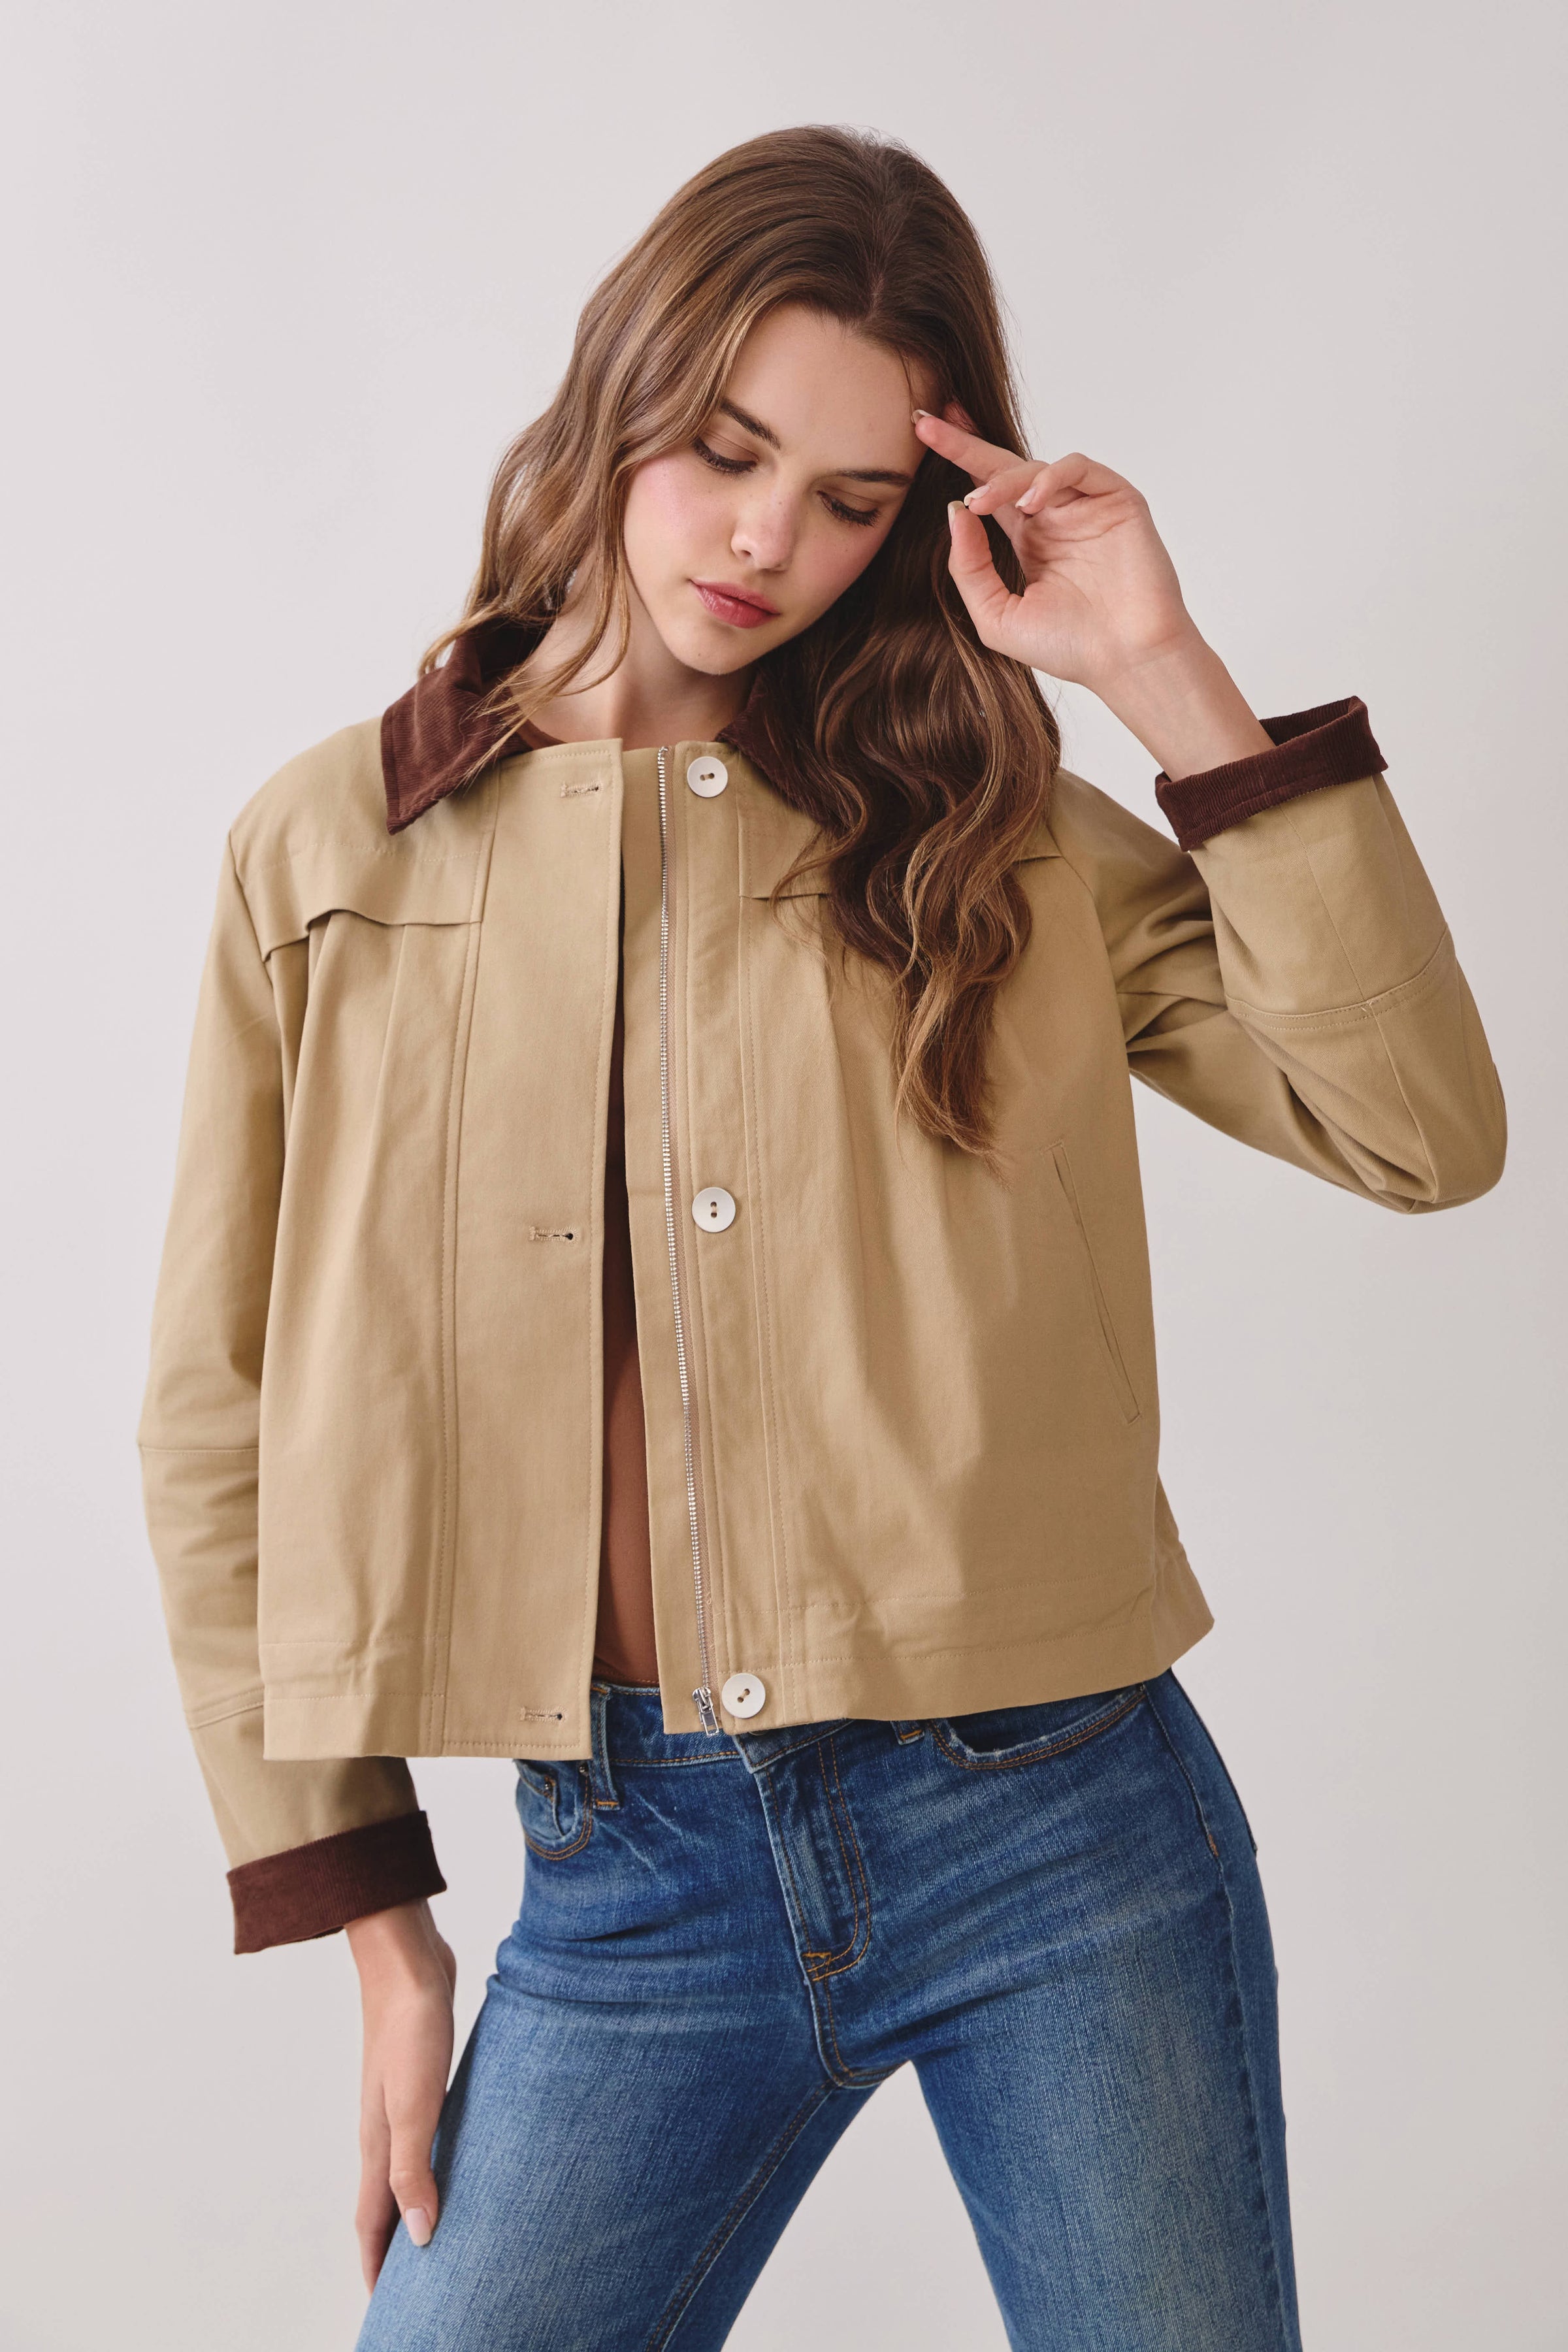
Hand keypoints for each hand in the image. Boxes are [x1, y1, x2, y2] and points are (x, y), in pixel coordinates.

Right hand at [346, 1899, 457, 2291]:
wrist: (408, 1962)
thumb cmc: (411, 2029)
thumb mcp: (415, 2104)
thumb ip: (413, 2169)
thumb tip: (421, 2237)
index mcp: (377, 2143)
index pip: (373, 2223)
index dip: (378, 2267)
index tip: (386, 2308)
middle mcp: (383, 2131)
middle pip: (383, 2205)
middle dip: (392, 2249)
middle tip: (412, 2289)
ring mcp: (399, 2104)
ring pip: (403, 2173)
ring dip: (412, 2209)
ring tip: (435, 2237)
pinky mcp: (420, 2081)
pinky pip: (424, 2140)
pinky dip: (431, 2167)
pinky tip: (454, 2163)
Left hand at [914, 409, 1271, 779]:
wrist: (1125, 661)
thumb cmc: (1069, 647)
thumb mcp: (997, 615)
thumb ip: (970, 567)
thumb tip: (955, 511)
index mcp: (1029, 541)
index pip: (988, 493)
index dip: (957, 463)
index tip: (919, 438)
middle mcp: (1056, 518)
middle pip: (1005, 467)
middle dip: (965, 444)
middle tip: (927, 426)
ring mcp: (1086, 507)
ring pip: (1036, 468)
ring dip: (1002, 479)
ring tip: (980, 503)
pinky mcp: (1117, 500)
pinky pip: (1078, 469)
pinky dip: (1050, 477)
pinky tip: (1031, 502)